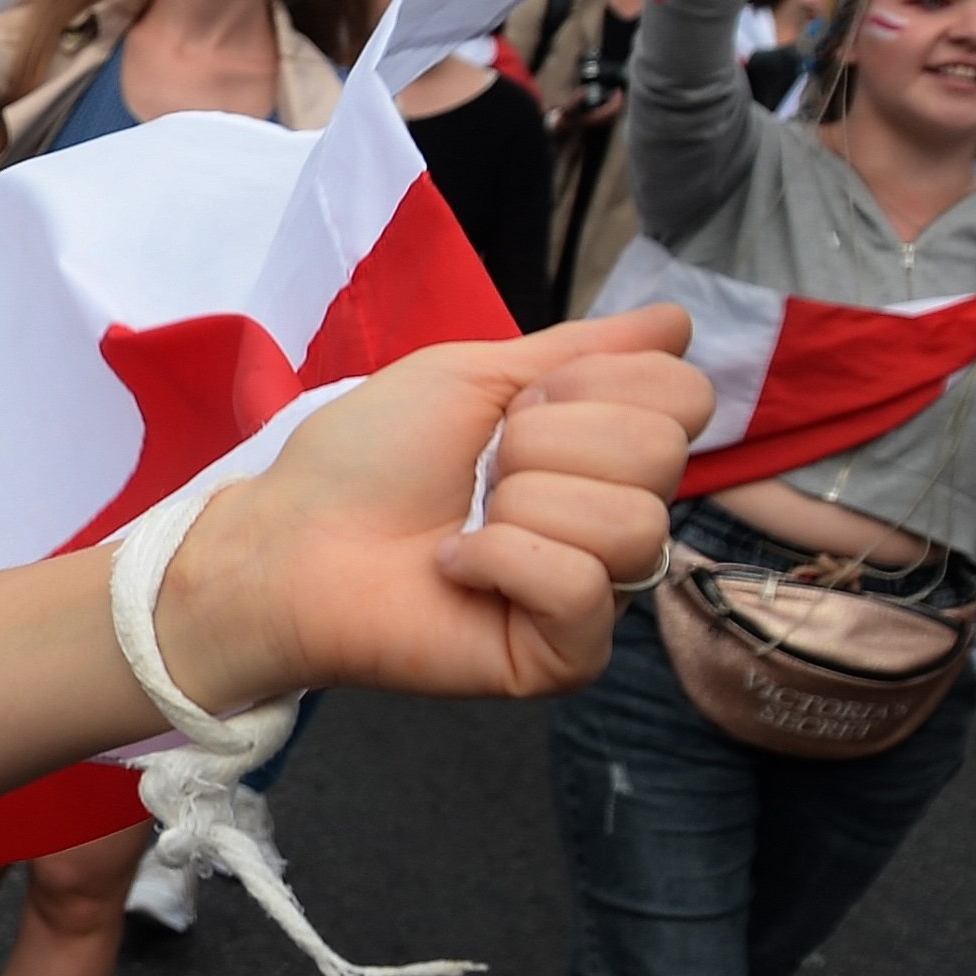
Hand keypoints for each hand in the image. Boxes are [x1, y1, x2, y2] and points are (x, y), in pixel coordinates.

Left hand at [158, 310, 708, 711]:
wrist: (295, 534)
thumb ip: (583, 350)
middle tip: (481, 468)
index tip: (513, 406)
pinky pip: (582, 586)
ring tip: (467, 519)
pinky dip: (503, 560)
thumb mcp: (475, 374)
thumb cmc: (370, 455)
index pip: (681, 395)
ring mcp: (596, 592)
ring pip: (630, 522)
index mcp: (602, 450)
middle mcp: (613, 519)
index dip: (589, 383)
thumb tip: (681, 319)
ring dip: (522, 504)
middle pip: (662, 453)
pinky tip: (454, 566)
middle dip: (546, 441)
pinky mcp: (565, 655)